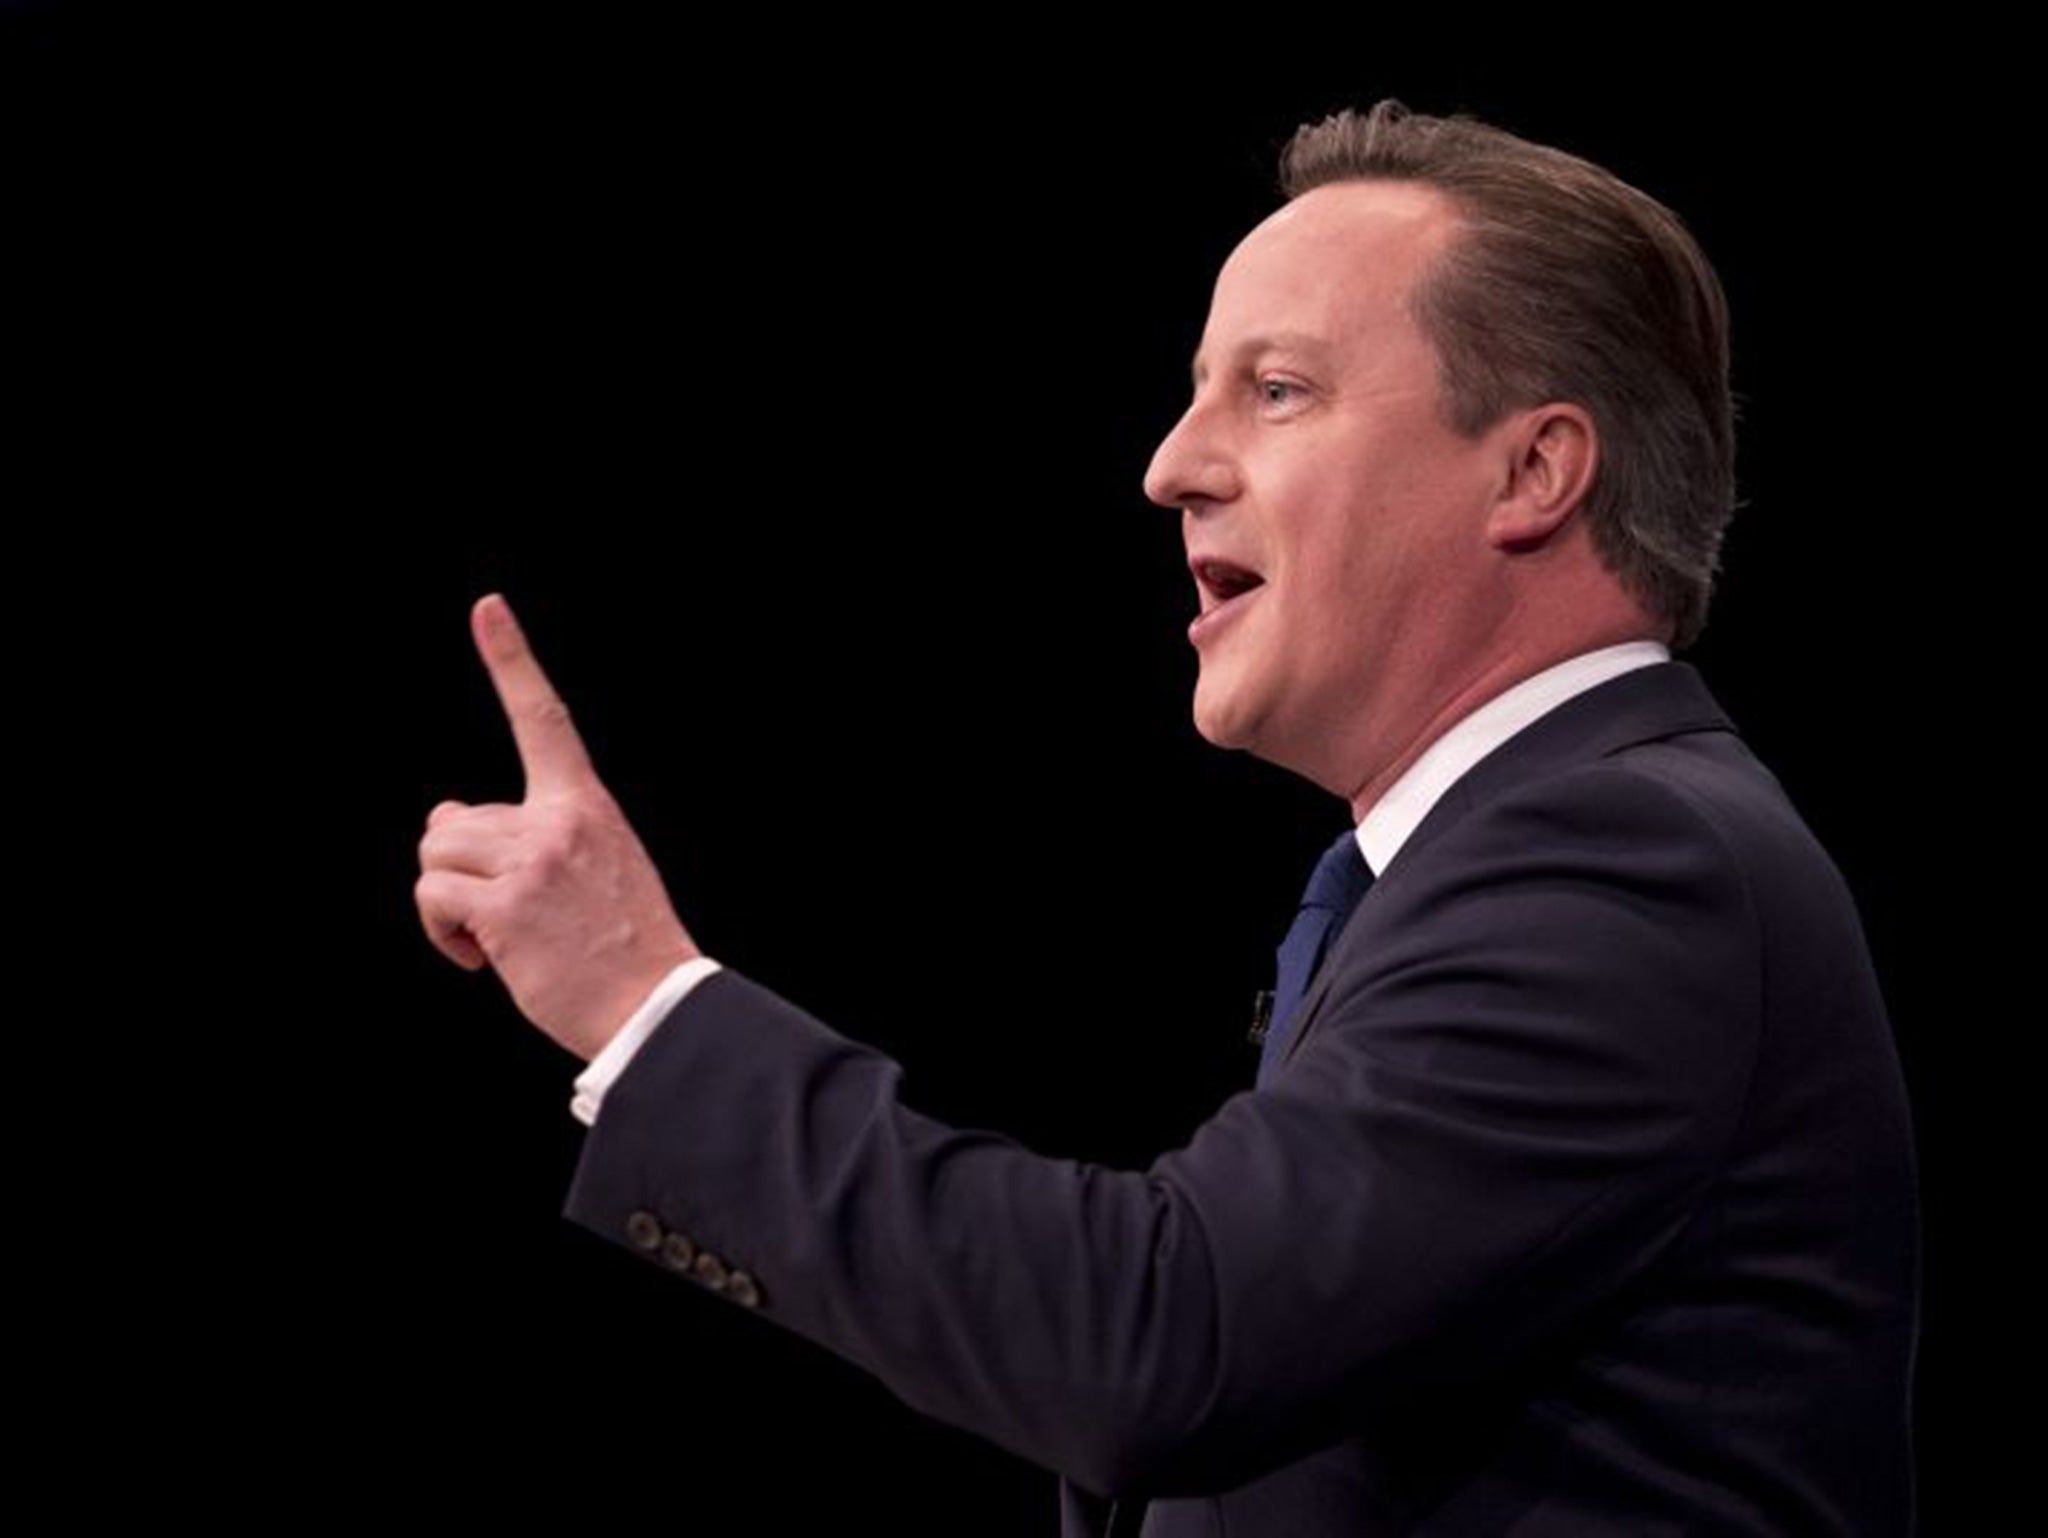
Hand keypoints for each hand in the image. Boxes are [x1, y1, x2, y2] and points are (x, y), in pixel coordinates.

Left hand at [416, 593, 700, 1060]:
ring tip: (493, 934)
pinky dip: (442, 934)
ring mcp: (532, 862)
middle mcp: (558, 821)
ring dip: (446, 901)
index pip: (544, 718)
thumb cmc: (621, 946)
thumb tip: (443, 815)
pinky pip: (433, 898)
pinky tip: (481, 958)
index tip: (487, 606)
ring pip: (434, 854)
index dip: (512, 659)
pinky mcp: (506, 908)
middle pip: (450, 816)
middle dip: (455, 864)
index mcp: (585, 806)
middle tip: (500, 908)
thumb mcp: (596, 866)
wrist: (655, 1006)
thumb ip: (530, 834)